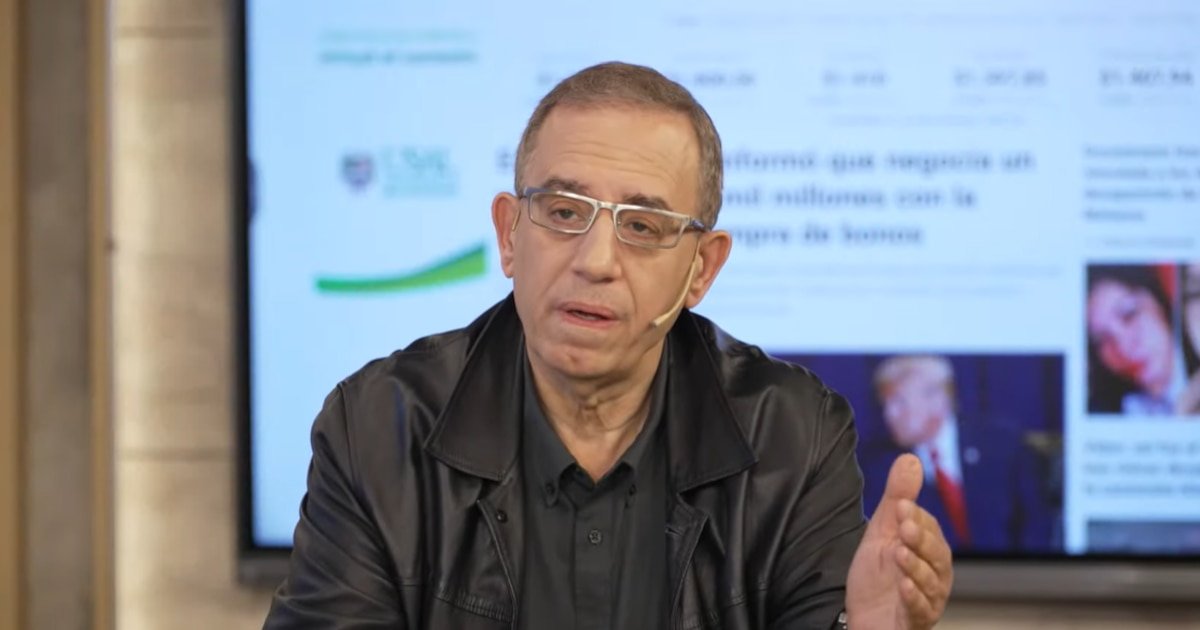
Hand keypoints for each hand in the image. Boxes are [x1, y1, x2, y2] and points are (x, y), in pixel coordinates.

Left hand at [845, 454, 952, 628]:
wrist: (865, 617)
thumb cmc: (878, 576)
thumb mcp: (883, 532)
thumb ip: (897, 498)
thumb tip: (911, 458)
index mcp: (929, 552)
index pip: (929, 529)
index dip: (915, 517)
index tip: (900, 505)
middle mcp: (935, 575)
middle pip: (937, 556)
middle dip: (921, 540)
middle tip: (904, 527)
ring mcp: (927, 599)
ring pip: (930, 582)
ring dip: (916, 567)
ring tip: (900, 554)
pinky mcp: (915, 621)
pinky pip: (920, 611)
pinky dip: (913, 599)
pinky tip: (904, 587)